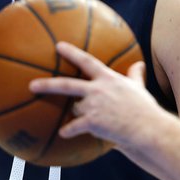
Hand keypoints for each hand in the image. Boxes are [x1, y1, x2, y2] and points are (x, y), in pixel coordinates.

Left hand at [29, 41, 153, 145]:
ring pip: (75, 108)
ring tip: (89, 119)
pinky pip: (74, 127)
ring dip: (78, 113)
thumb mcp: (139, 88)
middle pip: (67, 85)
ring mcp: (93, 106)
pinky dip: (68, 131)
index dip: (72, 53)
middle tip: (32, 85)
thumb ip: (135, 75)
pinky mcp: (92, 122)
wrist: (147, 127)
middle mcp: (98, 90)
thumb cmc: (145, 108)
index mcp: (108, 79)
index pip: (87, 61)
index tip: (58, 46)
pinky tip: (64, 134)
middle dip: (47, 84)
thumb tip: (138, 64)